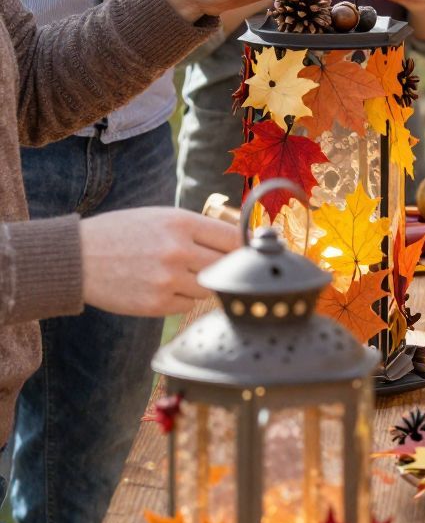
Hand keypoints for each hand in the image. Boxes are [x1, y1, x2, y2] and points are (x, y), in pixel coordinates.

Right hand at [80, 207, 239, 314]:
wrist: (78, 258)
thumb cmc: (121, 233)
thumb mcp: (159, 217)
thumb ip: (195, 228)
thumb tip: (236, 241)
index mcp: (180, 222)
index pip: (233, 238)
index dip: (244, 247)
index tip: (248, 252)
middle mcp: (177, 250)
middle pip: (225, 266)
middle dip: (226, 267)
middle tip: (220, 267)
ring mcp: (167, 279)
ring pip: (209, 288)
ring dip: (203, 284)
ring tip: (182, 274)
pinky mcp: (156, 304)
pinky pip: (188, 305)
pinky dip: (183, 298)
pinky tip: (164, 287)